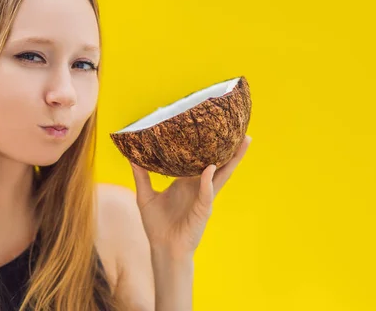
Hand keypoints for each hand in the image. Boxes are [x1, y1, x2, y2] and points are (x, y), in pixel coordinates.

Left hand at [129, 135, 251, 257]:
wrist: (163, 247)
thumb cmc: (157, 225)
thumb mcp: (145, 196)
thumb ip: (140, 175)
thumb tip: (131, 156)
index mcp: (186, 182)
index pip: (199, 160)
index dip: (206, 146)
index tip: (210, 127)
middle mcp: (198, 186)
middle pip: (218, 163)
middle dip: (230, 149)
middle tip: (240, 130)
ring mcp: (204, 196)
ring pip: (222, 174)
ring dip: (233, 159)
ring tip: (244, 142)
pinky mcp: (203, 208)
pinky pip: (207, 192)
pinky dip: (208, 180)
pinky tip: (210, 168)